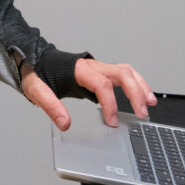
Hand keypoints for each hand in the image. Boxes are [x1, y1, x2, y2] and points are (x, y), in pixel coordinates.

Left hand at [21, 58, 155, 130]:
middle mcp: (92, 66)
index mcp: (79, 70)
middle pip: (122, 73)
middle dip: (136, 92)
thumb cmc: (37, 74)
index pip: (102, 84)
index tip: (112, 121)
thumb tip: (65, 123)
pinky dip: (135, 84)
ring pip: (126, 71)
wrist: (34, 61)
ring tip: (150, 102)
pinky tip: (140, 96)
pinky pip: (122, 75)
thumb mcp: (37, 90)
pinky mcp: (99, 72)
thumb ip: (51, 106)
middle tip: (142, 112)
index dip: (110, 103)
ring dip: (140, 85)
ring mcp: (98, 68)